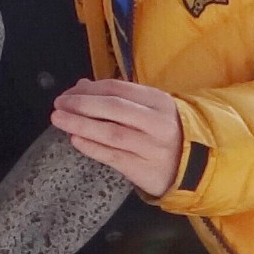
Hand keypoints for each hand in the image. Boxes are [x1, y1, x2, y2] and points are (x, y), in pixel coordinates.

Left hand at [49, 78, 183, 197]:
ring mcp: (151, 146)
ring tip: (59, 119)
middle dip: (82, 104)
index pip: (119, 89)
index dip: (90, 89)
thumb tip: (81, 86)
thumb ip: (118, 97)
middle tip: (59, 104)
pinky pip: (112, 156)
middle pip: (114, 108)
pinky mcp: (143, 168)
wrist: (194, 167)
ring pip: (111, 132)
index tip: (69, 92)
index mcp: (158, 101)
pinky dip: (91, 147)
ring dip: (81, 124)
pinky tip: (75, 140)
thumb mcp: (149, 109)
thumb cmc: (165, 133)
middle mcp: (156, 122)